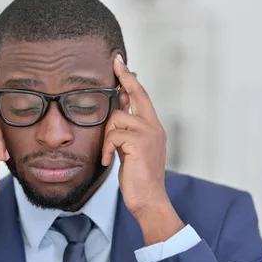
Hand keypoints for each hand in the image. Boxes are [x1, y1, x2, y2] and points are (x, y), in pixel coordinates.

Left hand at [103, 55, 183, 243]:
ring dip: (107, 136)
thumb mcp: (131, 148)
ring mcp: (149, 134)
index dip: (130, 78)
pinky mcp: (139, 143)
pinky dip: (107, 148)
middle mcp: (154, 126)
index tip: (120, 63)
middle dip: (125, 78)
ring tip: (109, 154)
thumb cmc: (138, 176)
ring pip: (117, 117)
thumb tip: (117, 111)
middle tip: (115, 62)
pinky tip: (108, 161)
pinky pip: (114, 135)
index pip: (142, 96)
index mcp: (153, 126)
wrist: (149, 199)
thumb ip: (127, 129)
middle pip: (137, 94)